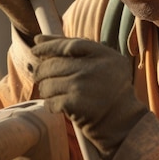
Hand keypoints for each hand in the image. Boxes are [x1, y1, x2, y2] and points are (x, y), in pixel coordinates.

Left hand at [32, 35, 148, 159]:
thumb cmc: (110, 87)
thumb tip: (38, 39)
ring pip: (47, 84)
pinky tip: (58, 105)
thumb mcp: (106, 60)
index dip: (48, 45)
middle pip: (52, 64)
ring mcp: (83, 86)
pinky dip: (50, 104)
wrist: (122, 120)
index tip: (35, 48)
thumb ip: (78, 46)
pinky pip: (50, 101)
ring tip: (52, 92)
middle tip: (39, 75)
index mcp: (103, 54)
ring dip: (45, 89)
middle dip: (41, 71)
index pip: (68, 44)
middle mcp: (93, 68)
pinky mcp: (75, 104)